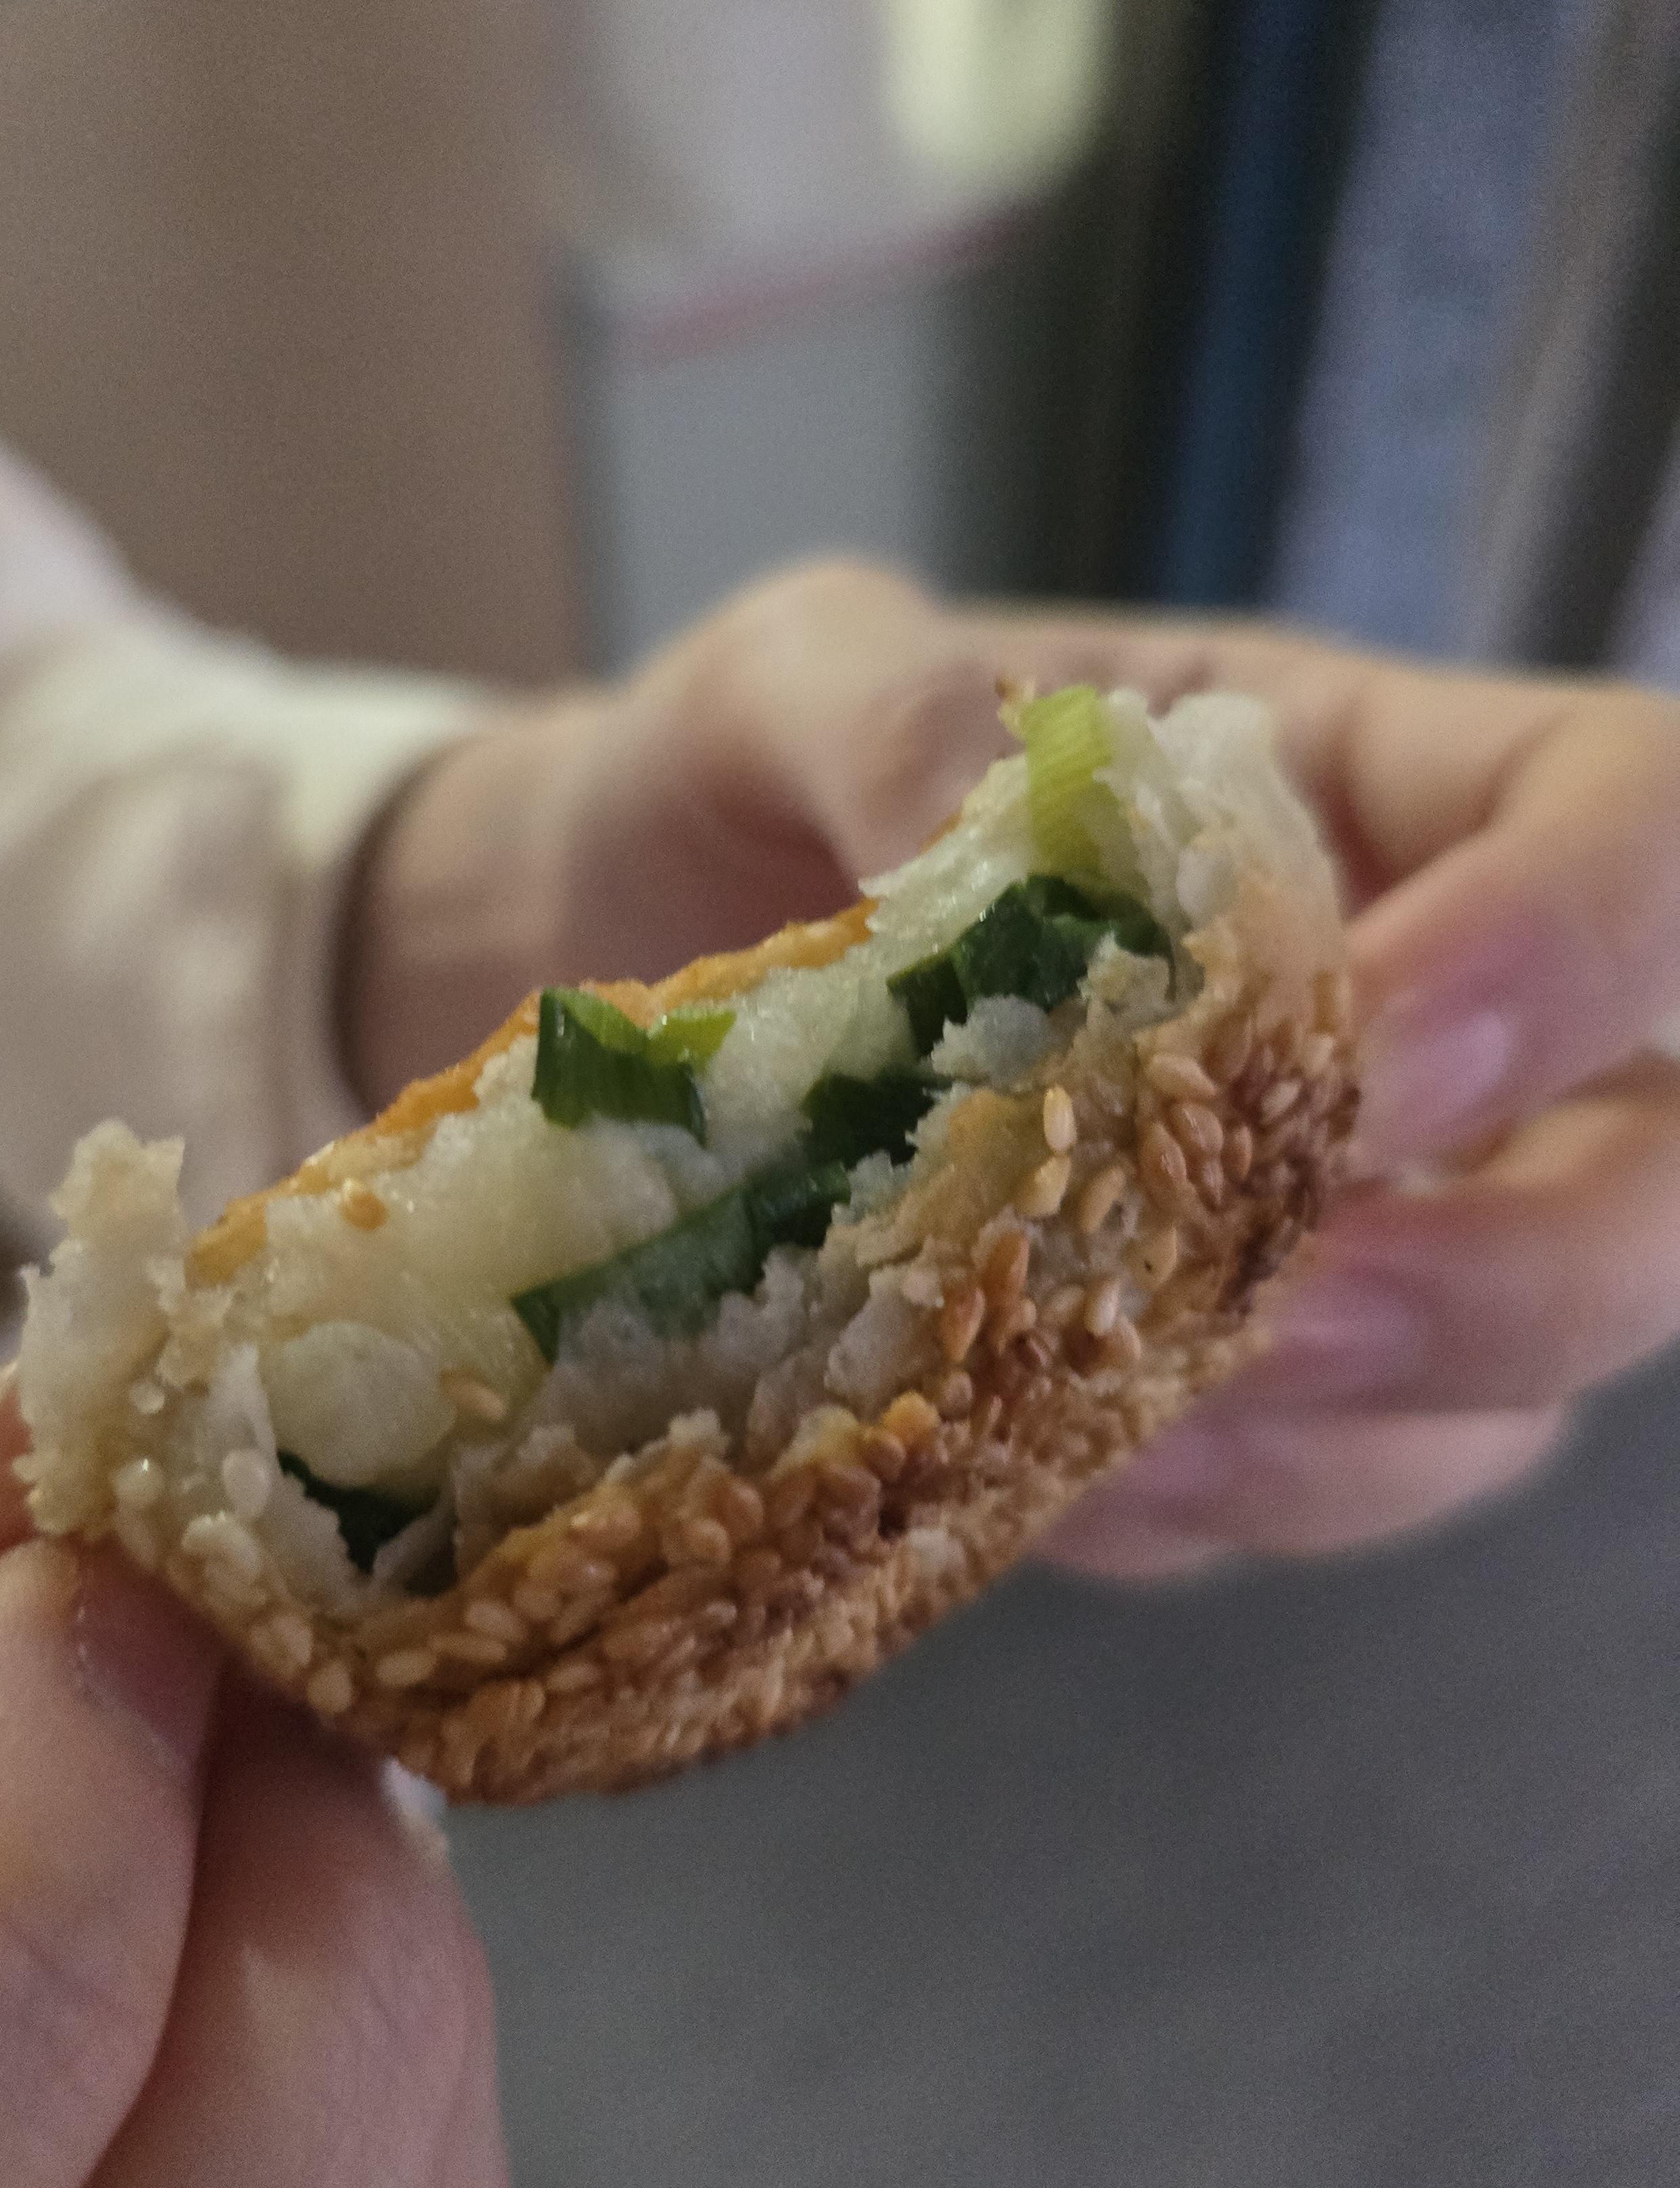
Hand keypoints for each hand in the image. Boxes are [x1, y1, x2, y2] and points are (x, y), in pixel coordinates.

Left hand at [350, 561, 1679, 1571]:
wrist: (611, 959)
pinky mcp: (1239, 1373)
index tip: (1373, 1047)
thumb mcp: (782, 682)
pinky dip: (1210, 1506)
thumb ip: (886, 711)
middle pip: (1653, 1163)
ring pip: (1508, 1379)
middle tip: (1288, 1297)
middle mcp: (1408, 1010)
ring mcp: (1351, 1214)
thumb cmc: (731, 786)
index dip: (1581, 948)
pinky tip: (1039, 1476)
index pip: (1634, 827)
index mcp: (1352, 782)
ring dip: (1342, 1426)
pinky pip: (1321, 1488)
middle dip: (1529, 1263)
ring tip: (1100, 1413)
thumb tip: (981, 845)